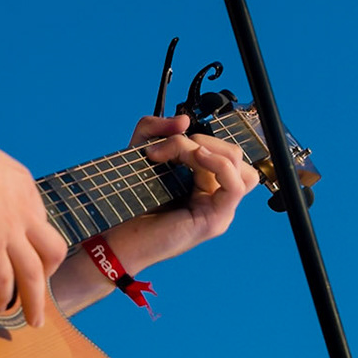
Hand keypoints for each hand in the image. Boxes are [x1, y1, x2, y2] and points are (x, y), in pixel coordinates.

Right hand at [0, 117, 68, 325]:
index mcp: (23, 185)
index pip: (39, 220)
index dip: (34, 241)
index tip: (26, 252)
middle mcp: (25, 208)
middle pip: (53, 250)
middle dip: (49, 272)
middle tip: (39, 288)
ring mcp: (9, 230)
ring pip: (35, 275)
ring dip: (36, 301)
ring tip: (33, 319)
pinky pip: (4, 281)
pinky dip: (4, 297)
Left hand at [124, 113, 259, 260]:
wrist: (117, 237)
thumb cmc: (130, 202)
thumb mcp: (140, 151)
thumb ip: (155, 128)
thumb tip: (185, 120)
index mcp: (205, 184)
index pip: (224, 152)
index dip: (199, 136)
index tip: (164, 141)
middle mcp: (215, 197)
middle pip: (234, 156)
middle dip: (202, 141)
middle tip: (167, 149)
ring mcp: (219, 210)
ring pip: (239, 167)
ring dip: (211, 151)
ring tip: (184, 154)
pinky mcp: (216, 220)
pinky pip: (236, 186)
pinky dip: (219, 164)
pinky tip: (197, 157)